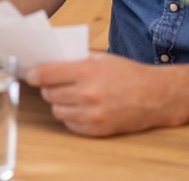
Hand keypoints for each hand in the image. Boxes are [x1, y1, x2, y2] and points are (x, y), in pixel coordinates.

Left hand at [26, 53, 172, 136]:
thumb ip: (76, 60)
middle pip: (49, 94)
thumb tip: (51, 61)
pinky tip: (80, 108)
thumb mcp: (102, 58)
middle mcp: (87, 94)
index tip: (31, 75)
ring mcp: (92, 114)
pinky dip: (71, 116)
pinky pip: (70, 124)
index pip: (46, 74)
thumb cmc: (130, 74)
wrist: (156, 96)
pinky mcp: (97, 129)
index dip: (34, 74)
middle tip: (54, 84)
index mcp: (87, 71)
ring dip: (59, 103)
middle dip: (48, 88)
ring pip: (57, 111)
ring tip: (69, 96)